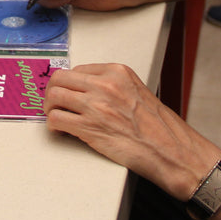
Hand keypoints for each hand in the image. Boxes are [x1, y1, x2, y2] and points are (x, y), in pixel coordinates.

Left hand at [43, 64, 220, 196]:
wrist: (171, 150)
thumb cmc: (158, 127)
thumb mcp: (138, 91)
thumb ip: (114, 86)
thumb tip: (89, 89)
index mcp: (117, 72)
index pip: (78, 68)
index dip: (69, 82)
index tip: (67, 90)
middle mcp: (104, 85)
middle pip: (60, 78)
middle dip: (52, 90)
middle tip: (53, 101)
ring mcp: (96, 106)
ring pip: (54, 97)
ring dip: (50, 107)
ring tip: (54, 115)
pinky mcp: (89, 128)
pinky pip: (57, 120)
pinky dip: (53, 125)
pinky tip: (60, 128)